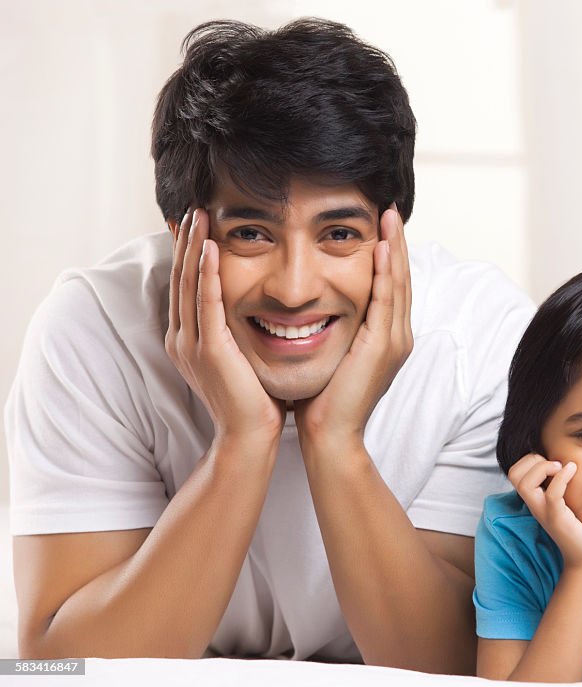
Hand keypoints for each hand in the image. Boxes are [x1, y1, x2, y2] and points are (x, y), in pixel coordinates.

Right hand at [165, 208, 285, 443]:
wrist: (250, 437)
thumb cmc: (254, 400)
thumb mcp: (241, 357)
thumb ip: (237, 331)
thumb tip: (253, 308)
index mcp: (188, 340)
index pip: (186, 286)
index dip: (188, 254)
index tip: (195, 225)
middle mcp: (182, 339)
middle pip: (181, 278)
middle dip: (186, 242)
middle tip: (192, 208)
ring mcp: (192, 345)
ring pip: (189, 284)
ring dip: (193, 247)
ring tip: (199, 215)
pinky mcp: (209, 350)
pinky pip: (206, 303)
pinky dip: (207, 274)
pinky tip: (210, 248)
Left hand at [294, 204, 412, 458]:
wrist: (330, 434)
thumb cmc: (323, 399)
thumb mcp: (333, 353)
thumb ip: (337, 329)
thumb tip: (319, 306)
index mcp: (387, 337)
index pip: (392, 285)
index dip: (389, 253)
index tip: (379, 225)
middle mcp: (398, 336)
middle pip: (401, 278)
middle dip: (396, 242)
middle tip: (389, 209)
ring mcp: (395, 341)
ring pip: (399, 283)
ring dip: (394, 247)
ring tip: (388, 217)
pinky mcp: (383, 346)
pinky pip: (387, 300)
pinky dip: (385, 272)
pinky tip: (381, 248)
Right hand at [508, 454, 581, 570]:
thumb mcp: (568, 500)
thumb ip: (563, 483)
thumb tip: (571, 460)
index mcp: (535, 499)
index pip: (514, 471)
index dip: (529, 459)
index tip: (551, 462)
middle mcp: (535, 504)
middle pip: (514, 474)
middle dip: (532, 460)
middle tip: (555, 465)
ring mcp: (544, 512)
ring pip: (525, 483)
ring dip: (543, 468)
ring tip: (562, 468)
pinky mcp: (558, 519)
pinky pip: (552, 494)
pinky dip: (561, 477)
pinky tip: (573, 470)